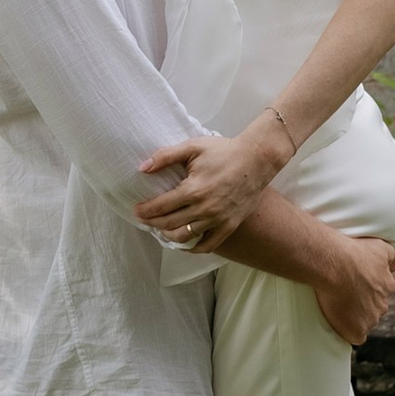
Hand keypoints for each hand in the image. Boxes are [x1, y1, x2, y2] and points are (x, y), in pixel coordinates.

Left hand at [135, 118, 293, 249]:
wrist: (257, 159)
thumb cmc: (224, 151)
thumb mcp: (192, 147)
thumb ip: (165, 156)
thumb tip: (142, 168)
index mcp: (193, 190)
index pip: (161, 206)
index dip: (145, 210)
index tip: (136, 210)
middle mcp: (204, 209)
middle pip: (169, 223)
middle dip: (152, 222)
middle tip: (144, 219)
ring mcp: (218, 220)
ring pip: (185, 236)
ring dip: (168, 236)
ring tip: (160, 229)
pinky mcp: (229, 226)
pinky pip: (208, 245)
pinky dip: (193, 248)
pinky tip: (184, 243)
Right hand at [312, 234, 394, 348]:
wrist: (334, 264)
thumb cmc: (353, 252)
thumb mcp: (379, 246)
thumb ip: (394, 251)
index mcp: (388, 287)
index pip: (380, 293)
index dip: (366, 290)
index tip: (353, 284)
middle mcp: (382, 306)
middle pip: (373, 309)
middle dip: (362, 305)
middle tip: (343, 294)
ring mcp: (370, 320)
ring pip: (364, 322)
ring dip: (354, 317)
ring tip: (336, 305)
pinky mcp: (356, 331)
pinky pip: (354, 336)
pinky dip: (347, 331)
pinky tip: (338, 321)